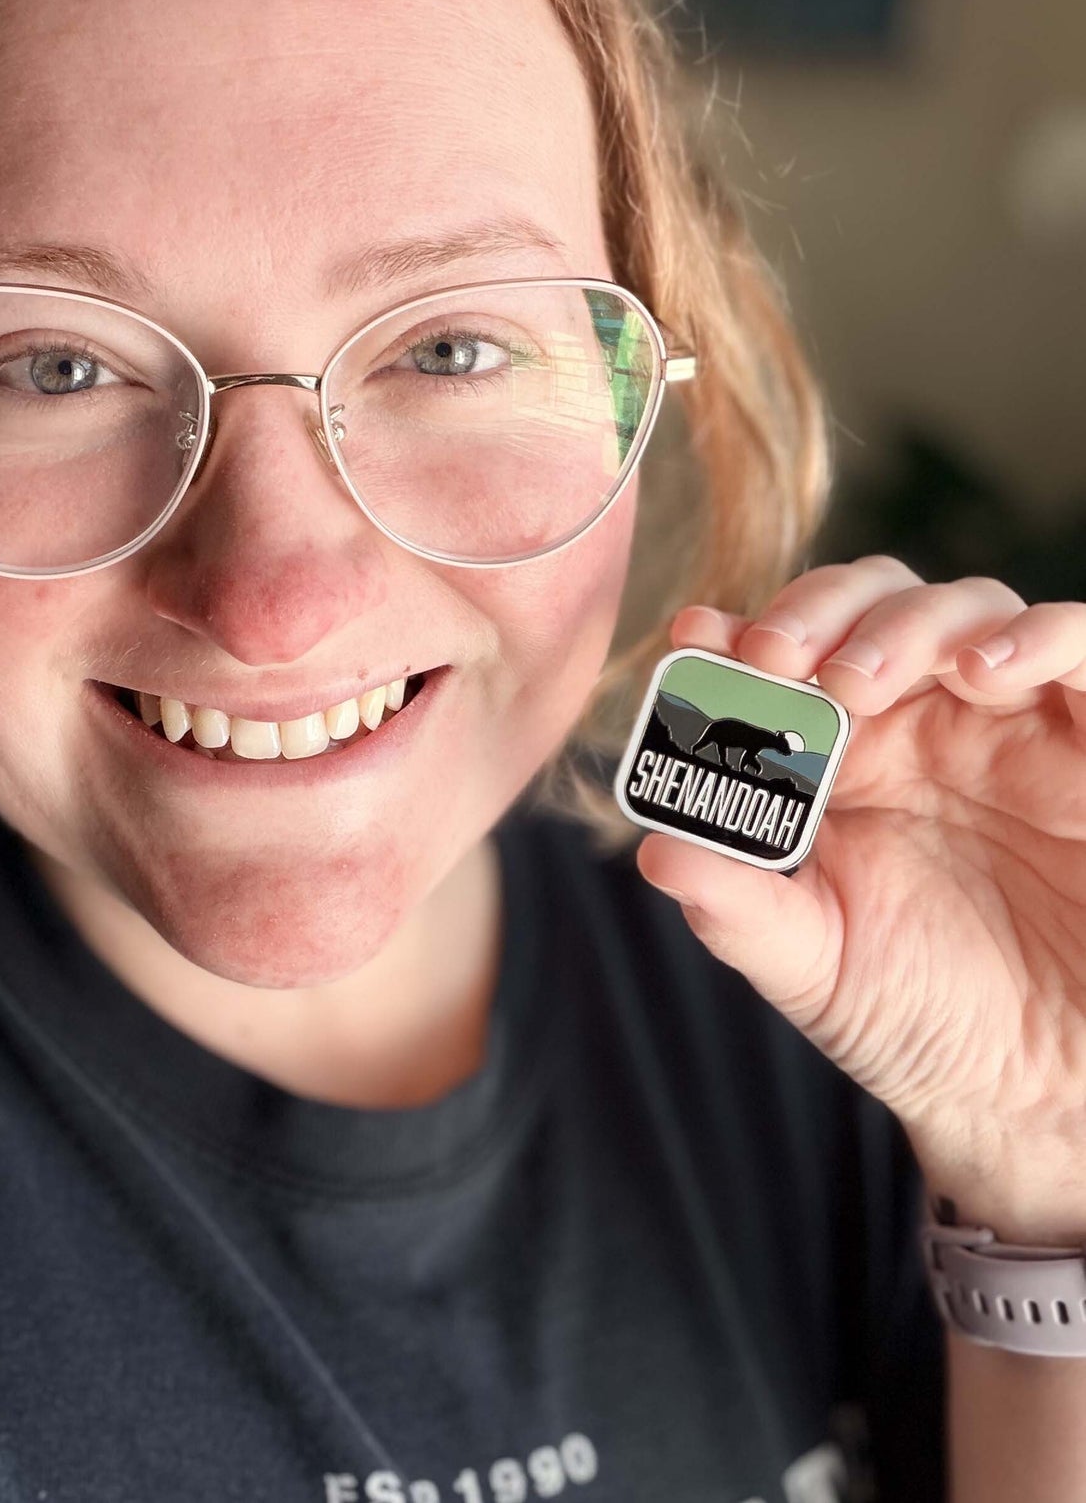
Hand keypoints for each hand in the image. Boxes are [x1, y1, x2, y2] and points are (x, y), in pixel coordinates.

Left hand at [635, 556, 1085, 1240]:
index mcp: (842, 762)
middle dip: (816, 612)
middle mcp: (922, 725)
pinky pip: (1080, 648)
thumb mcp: (814, 967)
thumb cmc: (923, 1017)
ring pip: (964, 609)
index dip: (735, 635)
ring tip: (859, 680)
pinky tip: (980, 672)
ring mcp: (1011, 724)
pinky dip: (1034, 638)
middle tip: (774, 656)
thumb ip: (736, 907)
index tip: (695, 634)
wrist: (1037, 1090)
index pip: (786, 662)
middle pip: (869, 606)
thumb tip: (653, 852)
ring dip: (903, 622)